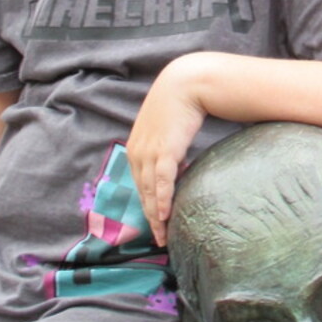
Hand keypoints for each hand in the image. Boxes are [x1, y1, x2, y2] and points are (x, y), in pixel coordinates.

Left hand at [127, 54, 207, 246]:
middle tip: (159, 239)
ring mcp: (149, 152)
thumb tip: (179, 166)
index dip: (146, 204)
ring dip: (156, 216)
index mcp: (136, 147)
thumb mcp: (167, 128)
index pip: (139, 183)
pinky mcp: (163, 151)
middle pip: (141, 192)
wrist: (186, 83)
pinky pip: (161, 183)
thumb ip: (168, 147)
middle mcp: (137, 152)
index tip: (155, 222)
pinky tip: (165, 217)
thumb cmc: (180, 104)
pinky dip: (162, 201)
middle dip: (149, 217)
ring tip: (163, 236)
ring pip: (149, 192)